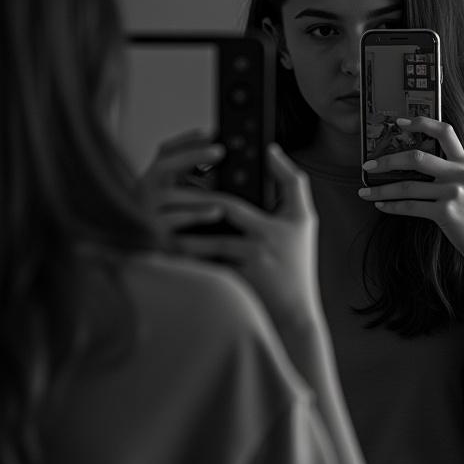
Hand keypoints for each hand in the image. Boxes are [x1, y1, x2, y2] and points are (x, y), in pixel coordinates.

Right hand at [141, 129, 227, 234]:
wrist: (133, 254)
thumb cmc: (166, 224)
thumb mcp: (175, 198)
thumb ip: (192, 181)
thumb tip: (220, 161)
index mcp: (152, 180)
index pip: (166, 152)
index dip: (187, 140)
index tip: (211, 131)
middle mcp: (143, 191)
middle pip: (164, 165)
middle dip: (192, 155)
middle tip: (221, 151)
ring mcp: (143, 210)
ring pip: (168, 196)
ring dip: (197, 189)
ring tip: (223, 186)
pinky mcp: (151, 233)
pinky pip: (173, 222)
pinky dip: (195, 215)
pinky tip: (216, 212)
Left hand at [168, 144, 322, 328]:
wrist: (296, 312)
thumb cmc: (298, 262)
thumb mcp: (304, 218)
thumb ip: (291, 181)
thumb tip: (271, 151)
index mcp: (269, 227)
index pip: (231, 204)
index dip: (207, 193)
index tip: (185, 180)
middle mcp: (256, 246)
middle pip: (212, 223)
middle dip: (186, 207)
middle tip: (160, 200)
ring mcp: (243, 269)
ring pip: (203, 249)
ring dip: (181, 237)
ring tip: (160, 226)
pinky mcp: (234, 287)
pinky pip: (206, 271)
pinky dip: (189, 261)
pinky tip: (170, 253)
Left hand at [357, 117, 463, 262]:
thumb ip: (447, 170)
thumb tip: (408, 162)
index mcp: (463, 161)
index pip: (444, 131)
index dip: (421, 123)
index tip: (398, 122)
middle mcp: (459, 173)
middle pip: (416, 157)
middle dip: (387, 161)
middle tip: (368, 165)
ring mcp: (453, 192)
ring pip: (408, 186)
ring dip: (381, 190)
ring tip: (364, 192)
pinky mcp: (446, 212)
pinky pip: (411, 206)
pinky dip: (392, 206)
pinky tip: (381, 205)